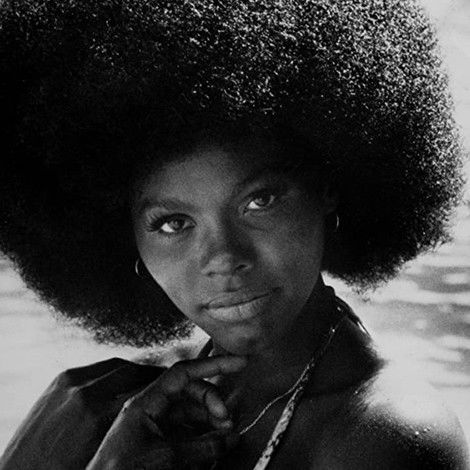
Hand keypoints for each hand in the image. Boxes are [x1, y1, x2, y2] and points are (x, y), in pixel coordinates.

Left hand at [0, 358, 163, 469]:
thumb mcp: (103, 455)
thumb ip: (128, 430)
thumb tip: (155, 418)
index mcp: (97, 415)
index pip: (145, 389)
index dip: (164, 385)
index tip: (177, 386)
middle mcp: (86, 392)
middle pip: (134, 371)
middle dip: (153, 374)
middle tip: (167, 379)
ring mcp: (71, 382)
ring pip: (117, 365)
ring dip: (135, 369)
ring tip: (147, 379)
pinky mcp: (61, 379)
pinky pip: (97, 367)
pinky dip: (113, 370)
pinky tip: (121, 380)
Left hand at [86, 355, 246, 469]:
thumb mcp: (165, 458)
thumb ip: (201, 447)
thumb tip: (230, 438)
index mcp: (146, 402)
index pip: (184, 372)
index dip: (212, 365)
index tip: (237, 363)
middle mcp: (151, 408)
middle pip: (190, 391)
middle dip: (213, 401)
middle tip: (227, 420)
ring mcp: (154, 424)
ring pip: (190, 411)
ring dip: (210, 419)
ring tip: (225, 433)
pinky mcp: (158, 441)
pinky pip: (185, 429)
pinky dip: (202, 433)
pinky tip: (213, 443)